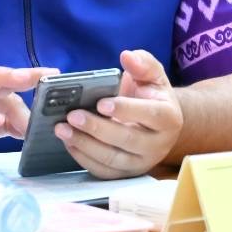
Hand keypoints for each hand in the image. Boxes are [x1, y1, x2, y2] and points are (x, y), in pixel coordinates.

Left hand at [55, 49, 181, 178]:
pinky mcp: (126, 175)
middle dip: (96, 128)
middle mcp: (159, 145)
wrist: (158, 123)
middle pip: (127, 140)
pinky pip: (103, 172)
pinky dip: (83, 158)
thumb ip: (142, 63)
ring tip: (62, 129)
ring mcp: (142, 163)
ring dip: (84, 145)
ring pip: (112, 159)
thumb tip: (127, 56)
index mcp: (169, 118)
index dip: (125, 110)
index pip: (149, 114)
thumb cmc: (152, 95)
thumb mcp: (153, 75)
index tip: (100, 103)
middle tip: (71, 115)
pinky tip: (69, 142)